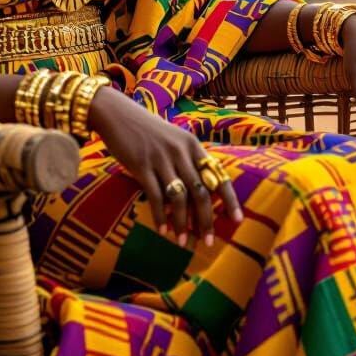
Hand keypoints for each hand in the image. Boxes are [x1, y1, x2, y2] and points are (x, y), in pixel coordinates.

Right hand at [89, 87, 242, 246]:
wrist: (117, 113)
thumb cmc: (147, 129)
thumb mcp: (173, 138)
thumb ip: (187, 160)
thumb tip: (200, 194)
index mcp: (192, 144)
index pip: (217, 174)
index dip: (229, 199)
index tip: (238, 220)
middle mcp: (180, 151)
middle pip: (200, 191)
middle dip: (206, 220)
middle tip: (207, 241)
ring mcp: (160, 158)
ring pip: (179, 198)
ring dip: (182, 224)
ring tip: (182, 242)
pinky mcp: (141, 165)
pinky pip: (156, 196)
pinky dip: (160, 217)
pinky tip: (162, 230)